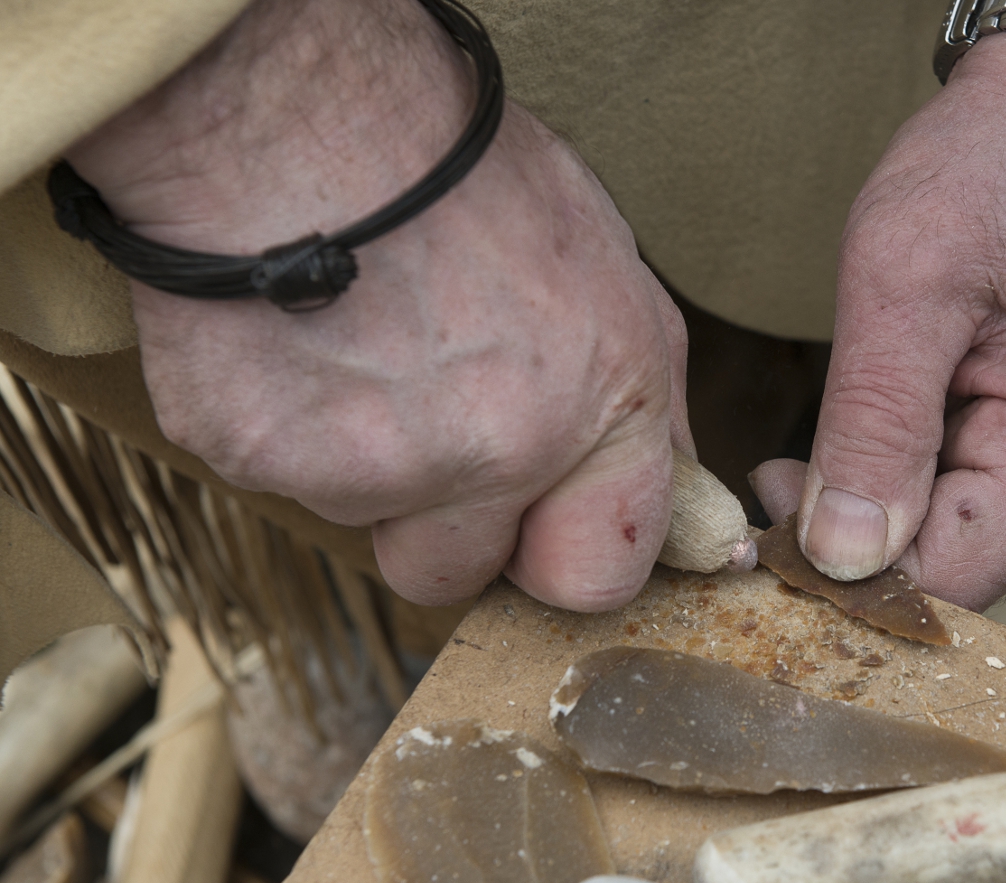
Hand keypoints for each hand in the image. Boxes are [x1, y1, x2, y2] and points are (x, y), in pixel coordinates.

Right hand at [67, 0, 690, 610]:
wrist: (293, 106)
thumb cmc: (452, 166)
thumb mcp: (603, 268)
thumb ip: (635, 401)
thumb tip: (669, 488)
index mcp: (599, 407)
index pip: (598, 577)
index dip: (559, 550)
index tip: (537, 521)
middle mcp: (498, 453)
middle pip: (457, 575)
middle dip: (442, 524)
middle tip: (422, 419)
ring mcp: (373, 469)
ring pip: (364, 522)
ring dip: (361, 467)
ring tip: (356, 345)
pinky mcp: (261, 460)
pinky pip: (277, 480)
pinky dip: (281, 426)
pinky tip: (292, 340)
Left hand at [752, 33, 1005, 610]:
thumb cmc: (1000, 165)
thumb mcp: (906, 287)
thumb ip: (873, 428)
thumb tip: (844, 556)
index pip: (952, 581)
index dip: (851, 580)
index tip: (766, 534)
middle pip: (952, 568)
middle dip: (851, 545)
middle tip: (768, 484)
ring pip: (947, 534)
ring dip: (867, 509)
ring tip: (795, 459)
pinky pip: (959, 489)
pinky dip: (894, 476)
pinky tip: (848, 437)